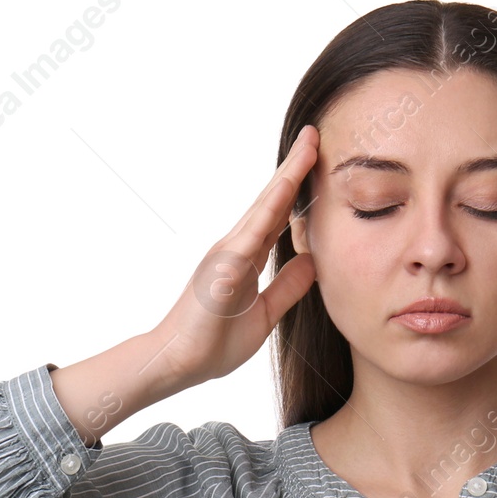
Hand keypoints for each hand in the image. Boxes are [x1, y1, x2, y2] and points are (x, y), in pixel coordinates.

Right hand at [144, 125, 321, 389]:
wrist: (179, 363)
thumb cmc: (214, 343)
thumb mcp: (265, 314)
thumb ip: (287, 287)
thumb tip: (312, 261)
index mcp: (247, 256)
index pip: (278, 215)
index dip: (298, 188)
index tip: (317, 160)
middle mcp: (236, 247)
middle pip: (272, 200)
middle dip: (295, 167)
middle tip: (314, 134)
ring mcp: (227, 255)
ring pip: (263, 208)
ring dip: (286, 177)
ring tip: (307, 148)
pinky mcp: (221, 270)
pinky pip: (249, 238)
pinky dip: (268, 214)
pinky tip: (285, 192)